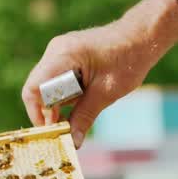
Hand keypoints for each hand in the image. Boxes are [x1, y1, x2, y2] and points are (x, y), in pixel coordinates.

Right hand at [22, 0, 177, 147]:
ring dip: (60, 101)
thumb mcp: (106, 93)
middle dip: (49, 110)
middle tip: (66, 126)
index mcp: (63, 56)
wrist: (143, 36)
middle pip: (38, 87)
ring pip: (47, 84)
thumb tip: (72, 142)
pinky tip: (84, 95)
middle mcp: (56, 50)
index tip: (52, 130)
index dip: (38, 113)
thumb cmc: (128, 60)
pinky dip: (66, 92)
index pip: (34, 89)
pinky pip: (57, 77)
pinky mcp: (67, 53)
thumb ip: (84, 117)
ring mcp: (61, 50)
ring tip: (84, 105)